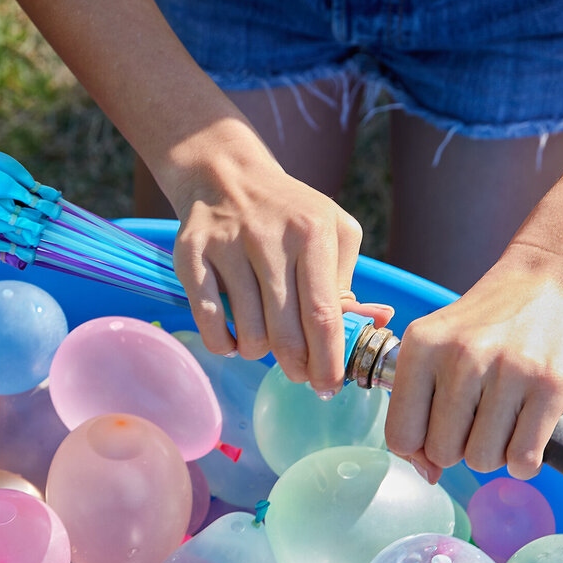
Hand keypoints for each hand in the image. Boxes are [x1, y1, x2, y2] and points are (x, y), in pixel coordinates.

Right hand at [160, 123, 391, 392]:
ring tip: (263, 342)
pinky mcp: (191, 257)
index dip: (328, 359)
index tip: (330, 386)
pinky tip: (233, 339)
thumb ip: (347, 281)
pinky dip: (224, 345)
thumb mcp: (331, 231)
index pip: (323, 314)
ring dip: (258, 353)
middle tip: (299, 374)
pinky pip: (210, 324)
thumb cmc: (288, 214)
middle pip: (286, 331)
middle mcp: (268, 238)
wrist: (226, 176)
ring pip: (249, 333)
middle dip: (297, 366)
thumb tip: (371, 326)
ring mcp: (226, 247)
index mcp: (311, 232)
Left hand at [385, 241, 562, 481]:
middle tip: (471, 422)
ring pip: (481, 460)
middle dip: (455, 449)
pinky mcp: (551, 385)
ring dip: (489, 453)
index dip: (415, 450)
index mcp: (422, 346)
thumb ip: (416, 405)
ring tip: (497, 423)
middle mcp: (462, 357)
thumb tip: (426, 475)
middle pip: (441, 452)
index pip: (400, 435)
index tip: (431, 437)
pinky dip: (521, 462)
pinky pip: (522, 459)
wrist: (546, 279)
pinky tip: (521, 436)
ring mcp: (509, 371)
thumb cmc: (483, 323)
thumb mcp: (433, 345)